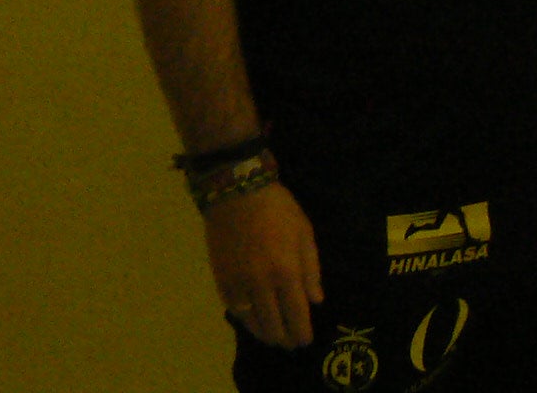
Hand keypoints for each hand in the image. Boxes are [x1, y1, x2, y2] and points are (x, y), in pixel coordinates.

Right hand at [206, 181, 323, 348]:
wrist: (237, 193)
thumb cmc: (279, 209)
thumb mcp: (304, 233)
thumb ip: (311, 270)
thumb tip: (315, 301)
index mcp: (286, 271)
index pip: (295, 313)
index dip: (301, 332)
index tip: (305, 341)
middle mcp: (261, 283)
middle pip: (273, 323)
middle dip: (284, 338)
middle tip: (291, 343)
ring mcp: (238, 284)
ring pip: (251, 321)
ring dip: (264, 333)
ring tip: (274, 338)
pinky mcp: (221, 280)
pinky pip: (234, 309)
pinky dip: (245, 320)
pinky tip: (253, 322)